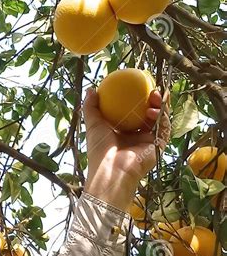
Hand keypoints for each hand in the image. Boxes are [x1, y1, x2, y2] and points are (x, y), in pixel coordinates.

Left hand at [82, 87, 170, 212]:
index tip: (138, 86)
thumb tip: (91, 90)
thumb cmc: (100, 149)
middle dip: (154, 100)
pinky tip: (155, 111)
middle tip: (152, 89)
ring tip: (155, 96)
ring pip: (160, 120)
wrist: (110, 169)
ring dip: (160, 106)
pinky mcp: (158, 147)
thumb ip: (91, 107)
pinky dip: (162, 118)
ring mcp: (148, 141)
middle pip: (149, 114)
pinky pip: (164, 129)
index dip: (138, 99)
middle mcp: (136, 135)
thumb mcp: (93, 124)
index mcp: (122, 131)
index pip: (133, 111)